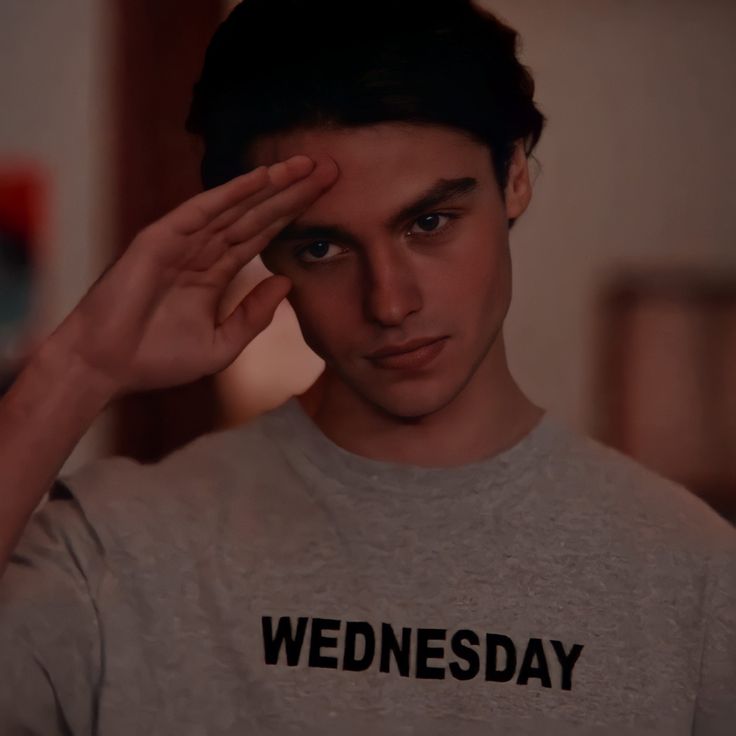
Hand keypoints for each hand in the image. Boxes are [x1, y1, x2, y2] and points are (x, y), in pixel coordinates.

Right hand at [51, 155, 337, 398]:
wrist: (108, 367)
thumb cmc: (158, 359)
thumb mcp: (222, 344)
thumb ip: (254, 314)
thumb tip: (287, 282)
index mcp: (215, 272)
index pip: (263, 235)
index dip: (294, 215)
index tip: (327, 199)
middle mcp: (202, 250)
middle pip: (257, 214)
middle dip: (292, 192)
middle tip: (329, 169)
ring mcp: (182, 242)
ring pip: (235, 207)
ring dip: (270, 184)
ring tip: (305, 164)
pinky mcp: (160, 239)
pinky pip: (200, 211)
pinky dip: (231, 193)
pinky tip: (261, 178)